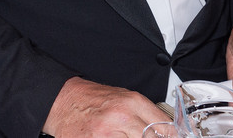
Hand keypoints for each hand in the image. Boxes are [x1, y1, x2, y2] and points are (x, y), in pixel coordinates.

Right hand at [42, 77, 169, 137]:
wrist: (61, 100)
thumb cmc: (90, 99)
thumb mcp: (121, 98)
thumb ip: (144, 114)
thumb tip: (165, 131)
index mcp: (132, 102)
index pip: (165, 127)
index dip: (171, 136)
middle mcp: (123, 117)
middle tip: (143, 136)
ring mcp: (109, 133)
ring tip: (126, 135)